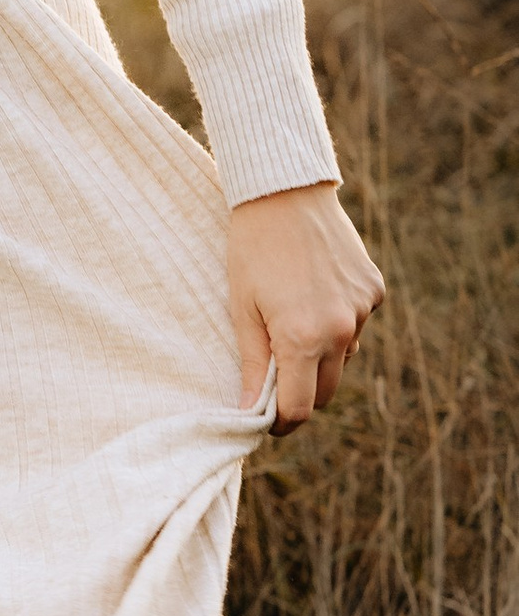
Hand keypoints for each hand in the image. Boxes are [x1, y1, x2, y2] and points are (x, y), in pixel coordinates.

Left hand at [227, 180, 382, 431]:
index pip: (300, 408)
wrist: (285, 194)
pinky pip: (356, 323)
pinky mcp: (374, 290)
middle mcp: (340, 330)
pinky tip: (315, 293)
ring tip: (291, 320)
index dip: (282, 421)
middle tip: (275, 377)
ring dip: (321, 355)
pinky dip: (338, 322)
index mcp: (302, 339)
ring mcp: (362, 310)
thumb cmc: (251, 251)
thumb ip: (252, 364)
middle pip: (326, 391)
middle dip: (301, 393)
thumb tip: (248, 412)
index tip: (268, 419)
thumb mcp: (242, 309)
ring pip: (343, 357)